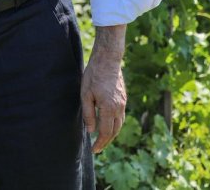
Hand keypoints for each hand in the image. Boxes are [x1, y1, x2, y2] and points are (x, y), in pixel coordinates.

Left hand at [81, 24, 126, 153]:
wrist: (108, 60)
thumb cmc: (93, 75)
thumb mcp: (85, 94)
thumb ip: (88, 113)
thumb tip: (91, 131)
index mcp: (109, 108)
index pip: (106, 132)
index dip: (100, 143)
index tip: (94, 150)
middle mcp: (119, 108)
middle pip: (114, 131)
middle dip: (106, 141)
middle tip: (97, 148)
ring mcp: (123, 103)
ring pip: (119, 124)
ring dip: (112, 134)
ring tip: (103, 139)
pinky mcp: (124, 98)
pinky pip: (121, 116)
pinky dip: (115, 124)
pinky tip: (109, 125)